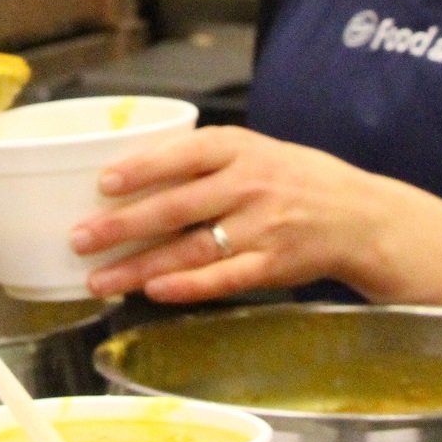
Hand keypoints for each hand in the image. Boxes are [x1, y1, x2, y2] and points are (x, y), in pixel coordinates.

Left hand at [72, 126, 439, 302]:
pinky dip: (187, 286)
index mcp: (241, 149)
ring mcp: (264, 228)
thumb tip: (130, 174)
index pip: (184, 154)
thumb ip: (204, 160)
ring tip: (99, 280)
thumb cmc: (298, 181)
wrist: (363, 216)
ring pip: (190, 249)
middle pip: (176, 207)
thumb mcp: (256, 151)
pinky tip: (154, 292)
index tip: (102, 183)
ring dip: (140, 267)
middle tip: (79, 239)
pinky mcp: (274, 266)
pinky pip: (223, 279)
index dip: (142, 168)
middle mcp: (251, 185)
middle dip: (121, 226)